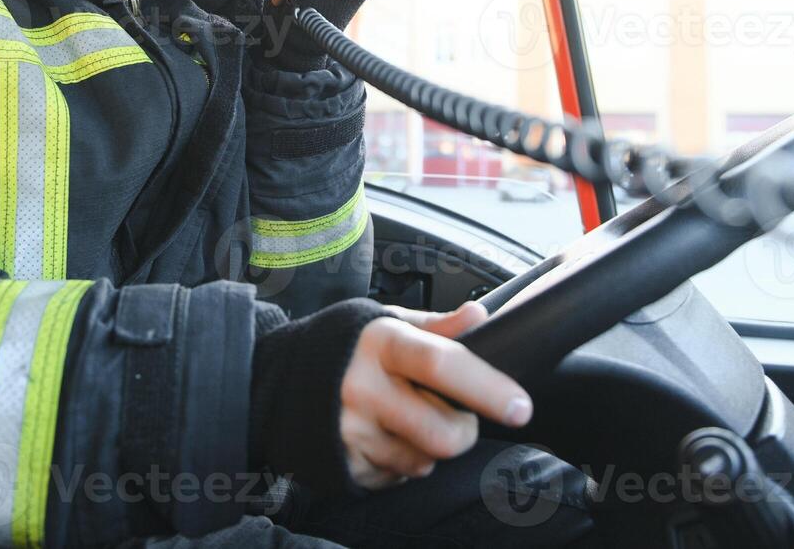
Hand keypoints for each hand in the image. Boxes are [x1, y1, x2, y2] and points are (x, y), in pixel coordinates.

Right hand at [338, 301, 531, 489]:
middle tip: (455, 415)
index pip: (443, 365)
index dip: (486, 387)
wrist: (275, 378)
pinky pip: (396, 477)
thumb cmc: (343, 345)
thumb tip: (480, 317)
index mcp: (381, 342)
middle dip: (463, 432)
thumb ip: (436, 325)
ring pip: (423, 461)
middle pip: (441, 433)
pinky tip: (382, 436)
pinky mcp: (342, 463)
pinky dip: (400, 462)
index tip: (519, 406)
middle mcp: (362, 387)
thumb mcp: (385, 321)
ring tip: (407, 420)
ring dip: (430, 449)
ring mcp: (350, 430)